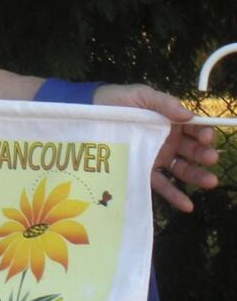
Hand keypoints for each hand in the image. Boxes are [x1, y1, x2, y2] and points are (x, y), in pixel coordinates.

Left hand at [94, 84, 219, 210]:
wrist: (90, 112)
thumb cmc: (118, 100)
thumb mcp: (141, 95)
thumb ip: (163, 102)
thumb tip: (189, 115)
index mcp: (171, 122)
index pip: (194, 130)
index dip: (203, 133)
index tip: (206, 137)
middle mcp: (168, 142)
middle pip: (192, 151)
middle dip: (204, 154)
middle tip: (210, 157)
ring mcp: (156, 158)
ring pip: (182, 170)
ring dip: (197, 176)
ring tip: (210, 182)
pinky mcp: (143, 170)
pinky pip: (162, 185)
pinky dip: (175, 196)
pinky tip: (187, 205)